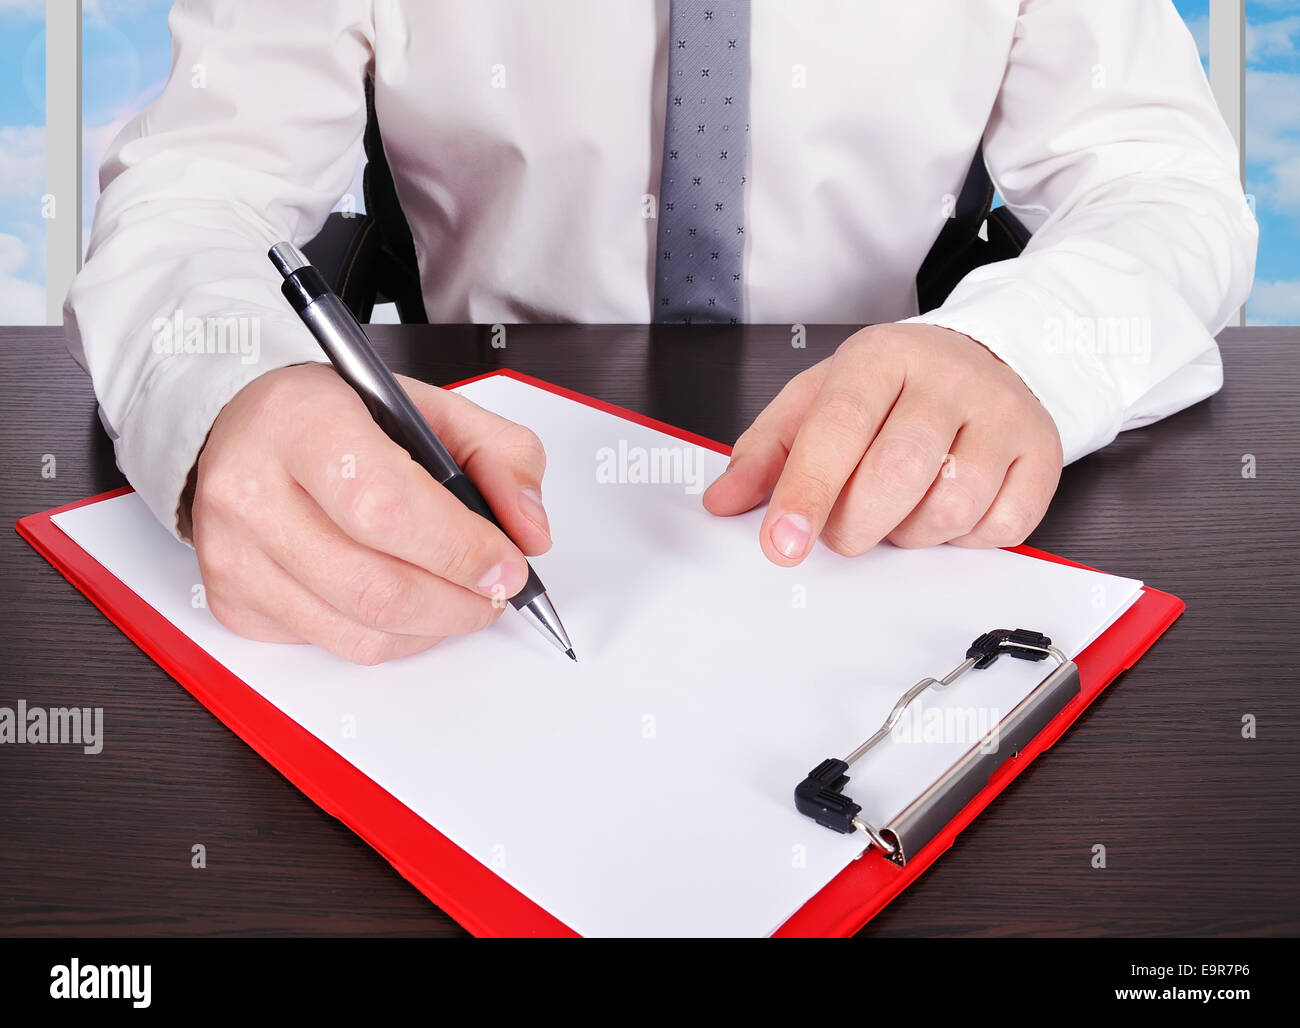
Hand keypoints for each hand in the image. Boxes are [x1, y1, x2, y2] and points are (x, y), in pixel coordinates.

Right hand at [190, 363, 551, 663]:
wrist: (247, 431)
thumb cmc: (338, 418)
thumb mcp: (430, 407)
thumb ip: (500, 456)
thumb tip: (529, 531)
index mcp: (301, 422)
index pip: (385, 505)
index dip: (459, 548)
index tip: (506, 563)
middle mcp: (251, 490)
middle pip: (375, 585)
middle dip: (460, 602)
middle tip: (497, 592)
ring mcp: (234, 555)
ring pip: (360, 632)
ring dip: (434, 627)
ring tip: (462, 598)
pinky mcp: (235, 603)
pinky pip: (334, 645)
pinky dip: (392, 637)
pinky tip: (409, 604)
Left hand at [703, 323, 1062, 563]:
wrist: (982, 361)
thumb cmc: (889, 390)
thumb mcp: (816, 402)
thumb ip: (765, 453)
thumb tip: (724, 501)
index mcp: (880, 356)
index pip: (838, 428)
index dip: (807, 492)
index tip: (782, 543)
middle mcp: (948, 377)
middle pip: (897, 473)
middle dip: (856, 525)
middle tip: (843, 528)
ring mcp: (1003, 412)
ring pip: (950, 507)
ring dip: (909, 534)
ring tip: (896, 510)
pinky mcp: (1041, 452)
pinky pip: (1000, 526)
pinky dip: (962, 539)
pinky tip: (943, 509)